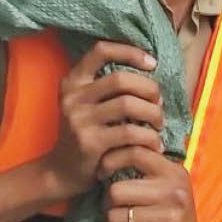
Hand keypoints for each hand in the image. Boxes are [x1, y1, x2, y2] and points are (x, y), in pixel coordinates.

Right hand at [46, 41, 163, 198]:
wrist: (62, 171)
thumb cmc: (86, 133)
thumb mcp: (87, 104)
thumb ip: (107, 87)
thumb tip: (150, 71)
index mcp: (73, 81)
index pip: (101, 50)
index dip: (130, 52)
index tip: (152, 63)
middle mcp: (73, 97)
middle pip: (120, 79)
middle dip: (149, 88)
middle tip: (160, 103)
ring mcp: (79, 120)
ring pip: (128, 104)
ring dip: (153, 113)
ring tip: (159, 124)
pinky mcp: (89, 143)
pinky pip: (129, 133)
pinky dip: (149, 138)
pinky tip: (155, 145)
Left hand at [102, 145, 217, 221]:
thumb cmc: (173, 214)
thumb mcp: (168, 184)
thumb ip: (147, 166)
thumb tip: (111, 145)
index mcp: (173, 172)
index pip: (134, 153)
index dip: (110, 160)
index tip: (102, 172)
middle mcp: (174, 192)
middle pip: (116, 190)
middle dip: (108, 202)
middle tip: (114, 207)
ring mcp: (170, 218)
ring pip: (115, 216)